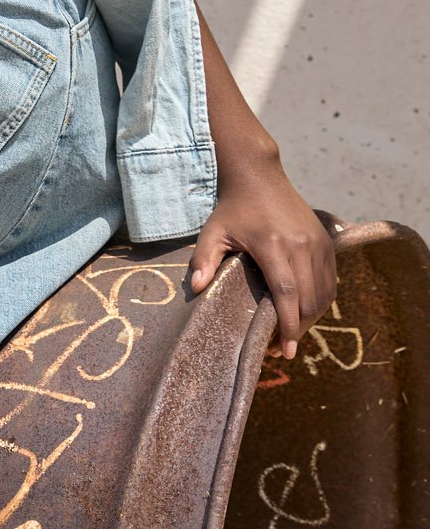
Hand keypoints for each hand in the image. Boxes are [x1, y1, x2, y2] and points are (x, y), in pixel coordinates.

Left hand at [186, 150, 337, 357]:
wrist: (260, 177)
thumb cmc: (233, 208)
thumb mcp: (212, 231)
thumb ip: (203, 259)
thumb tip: (197, 289)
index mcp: (273, 243)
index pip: (287, 293)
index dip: (288, 325)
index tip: (285, 351)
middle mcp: (301, 244)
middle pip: (308, 299)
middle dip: (299, 328)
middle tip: (284, 348)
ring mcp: (319, 243)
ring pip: (324, 293)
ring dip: (312, 318)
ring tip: (294, 333)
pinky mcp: (327, 242)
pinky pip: (331, 280)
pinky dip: (322, 301)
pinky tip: (307, 312)